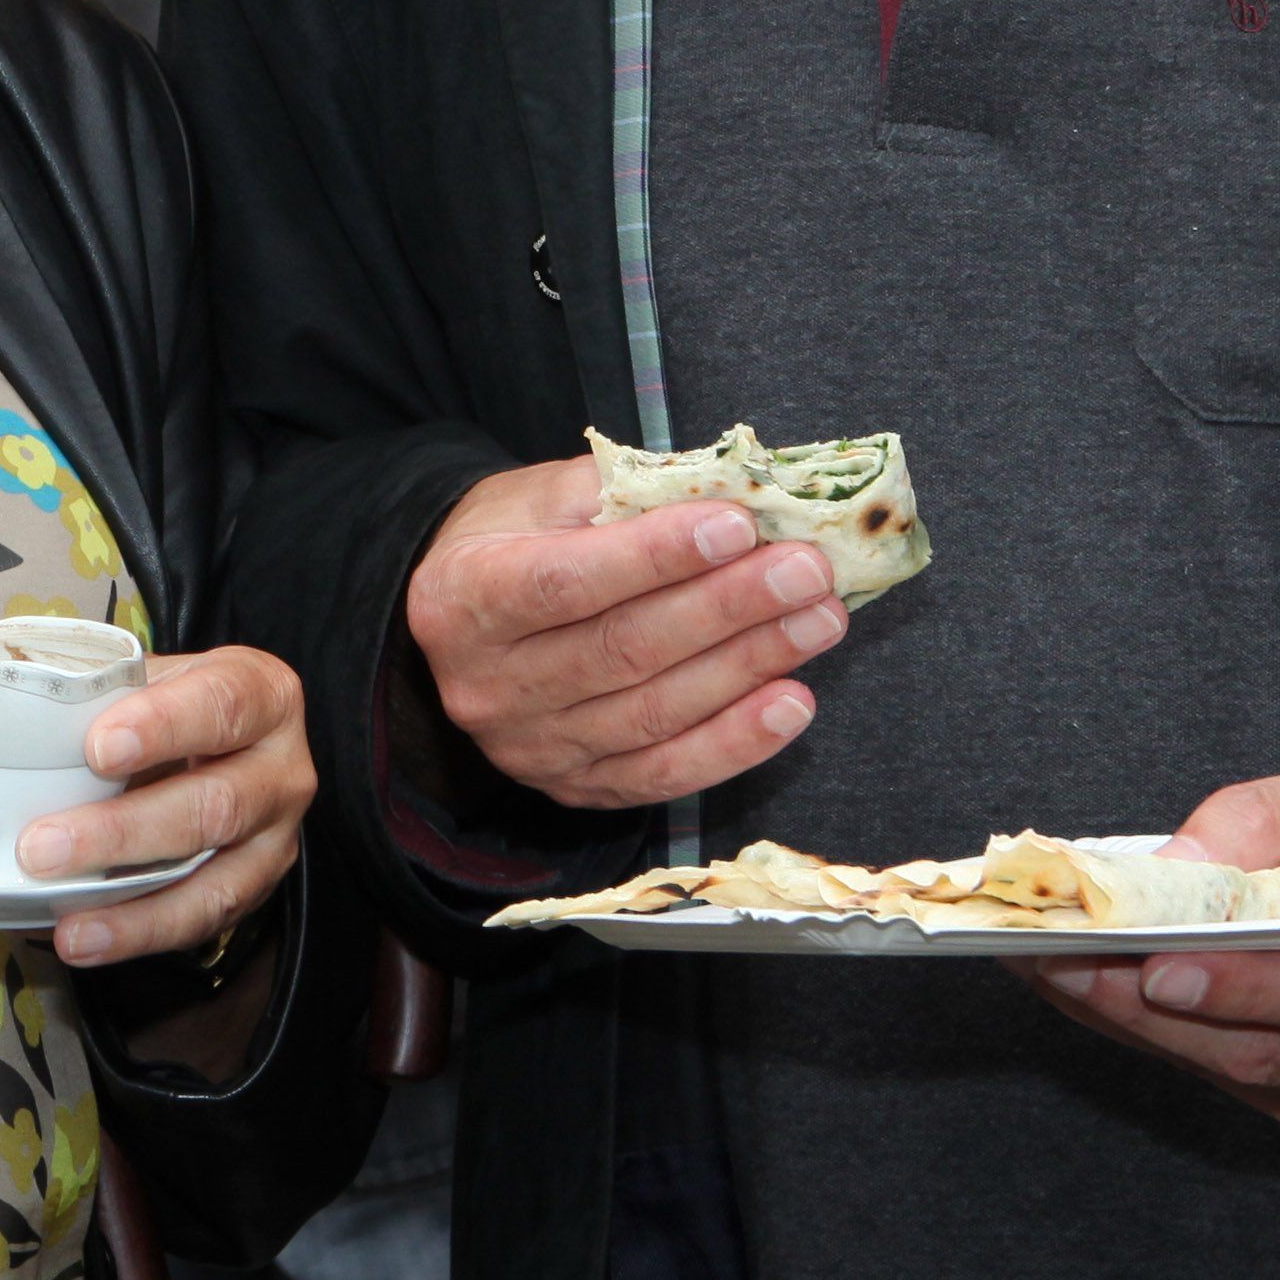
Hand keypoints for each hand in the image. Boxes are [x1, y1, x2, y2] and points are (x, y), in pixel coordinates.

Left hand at [16, 642, 308, 968]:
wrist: (226, 742)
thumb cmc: (175, 703)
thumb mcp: (153, 678)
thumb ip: (105, 694)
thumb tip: (13, 715)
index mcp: (262, 695)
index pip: (221, 705)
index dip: (163, 726)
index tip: (99, 748)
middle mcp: (283, 769)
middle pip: (215, 805)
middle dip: (123, 832)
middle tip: (42, 847)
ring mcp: (274, 838)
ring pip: (212, 880)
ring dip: (131, 906)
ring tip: (66, 922)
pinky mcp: (254, 889)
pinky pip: (201, 921)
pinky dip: (139, 932)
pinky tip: (87, 938)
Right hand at [401, 461, 846, 811]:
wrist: (466, 621)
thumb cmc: (514, 542)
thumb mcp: (540, 496)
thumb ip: (620, 492)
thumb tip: (729, 492)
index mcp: (460, 597)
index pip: (564, 581)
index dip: (654, 558)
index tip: (737, 526)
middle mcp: (486, 684)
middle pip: (621, 650)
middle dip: (727, 608)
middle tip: (807, 572)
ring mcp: (530, 747)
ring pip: (652, 713)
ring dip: (748, 667)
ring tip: (819, 621)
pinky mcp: (575, 788)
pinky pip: (664, 774)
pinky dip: (736, 742)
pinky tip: (793, 702)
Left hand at [1010, 759, 1279, 1149]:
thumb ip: (1266, 821)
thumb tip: (1171, 868)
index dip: (1247, 986)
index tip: (1158, 965)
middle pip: (1271, 1051)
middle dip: (1152, 1009)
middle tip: (1058, 960)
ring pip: (1239, 1076)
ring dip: (1136, 1025)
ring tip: (1052, 967)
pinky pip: (1233, 1086)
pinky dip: (1159, 1038)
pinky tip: (1097, 994)